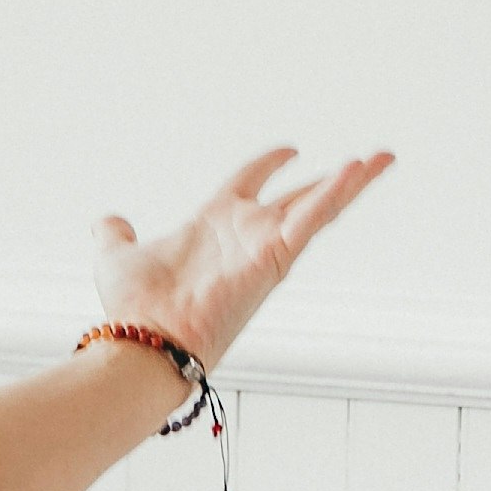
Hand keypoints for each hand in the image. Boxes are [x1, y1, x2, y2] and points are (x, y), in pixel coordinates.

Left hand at [90, 146, 392, 372]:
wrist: (144, 340)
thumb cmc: (135, 308)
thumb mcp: (117, 257)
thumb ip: (116, 236)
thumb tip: (107, 222)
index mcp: (214, 225)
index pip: (248, 183)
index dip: (267, 164)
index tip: (288, 150)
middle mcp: (244, 235)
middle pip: (298, 198)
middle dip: (332, 180)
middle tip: (369, 160)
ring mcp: (262, 247)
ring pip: (317, 206)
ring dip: (352, 182)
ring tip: (383, 157)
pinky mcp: (273, 258)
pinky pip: (312, 220)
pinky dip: (337, 194)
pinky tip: (360, 169)